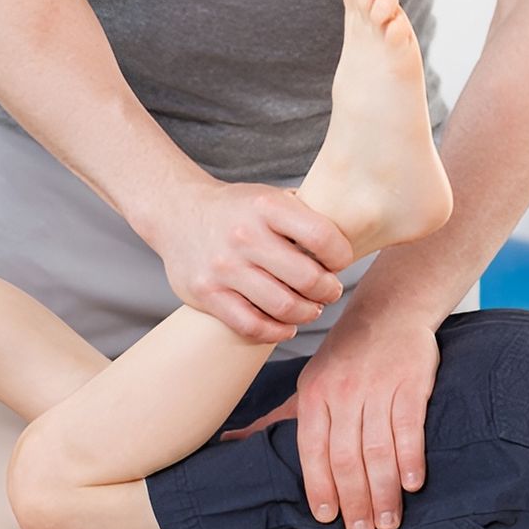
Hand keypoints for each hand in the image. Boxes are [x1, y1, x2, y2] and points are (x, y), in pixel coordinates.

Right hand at [143, 177, 354, 343]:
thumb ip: (303, 216)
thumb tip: (352, 240)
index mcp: (266, 206)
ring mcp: (223, 267)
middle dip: (328, 290)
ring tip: (310, 307)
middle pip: (307, 279)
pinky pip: (252, 326)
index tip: (339, 261)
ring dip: (306, 313)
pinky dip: (277, 331)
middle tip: (329, 290)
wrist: (176, 211)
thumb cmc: (237, 209)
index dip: (341, 256)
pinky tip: (287, 324)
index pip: (323, 237)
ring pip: (283, 307)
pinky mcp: (207, 294)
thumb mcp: (269, 197)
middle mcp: (244, 235)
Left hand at [219, 313, 438, 528]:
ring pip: (378, 448)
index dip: (318, 485)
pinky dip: (410, 457)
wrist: (389, 309)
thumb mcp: (307, 382)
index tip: (326, 517)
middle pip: (345, 455)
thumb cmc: (345, 354)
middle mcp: (343, 392)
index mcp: (314, 394)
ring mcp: (377, 387)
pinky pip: (408, 426)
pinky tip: (412, 484)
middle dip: (354, 499)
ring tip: (388, 521)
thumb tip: (231, 442)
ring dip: (383, 491)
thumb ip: (276, 418)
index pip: (312, 448)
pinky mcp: (410, 383)